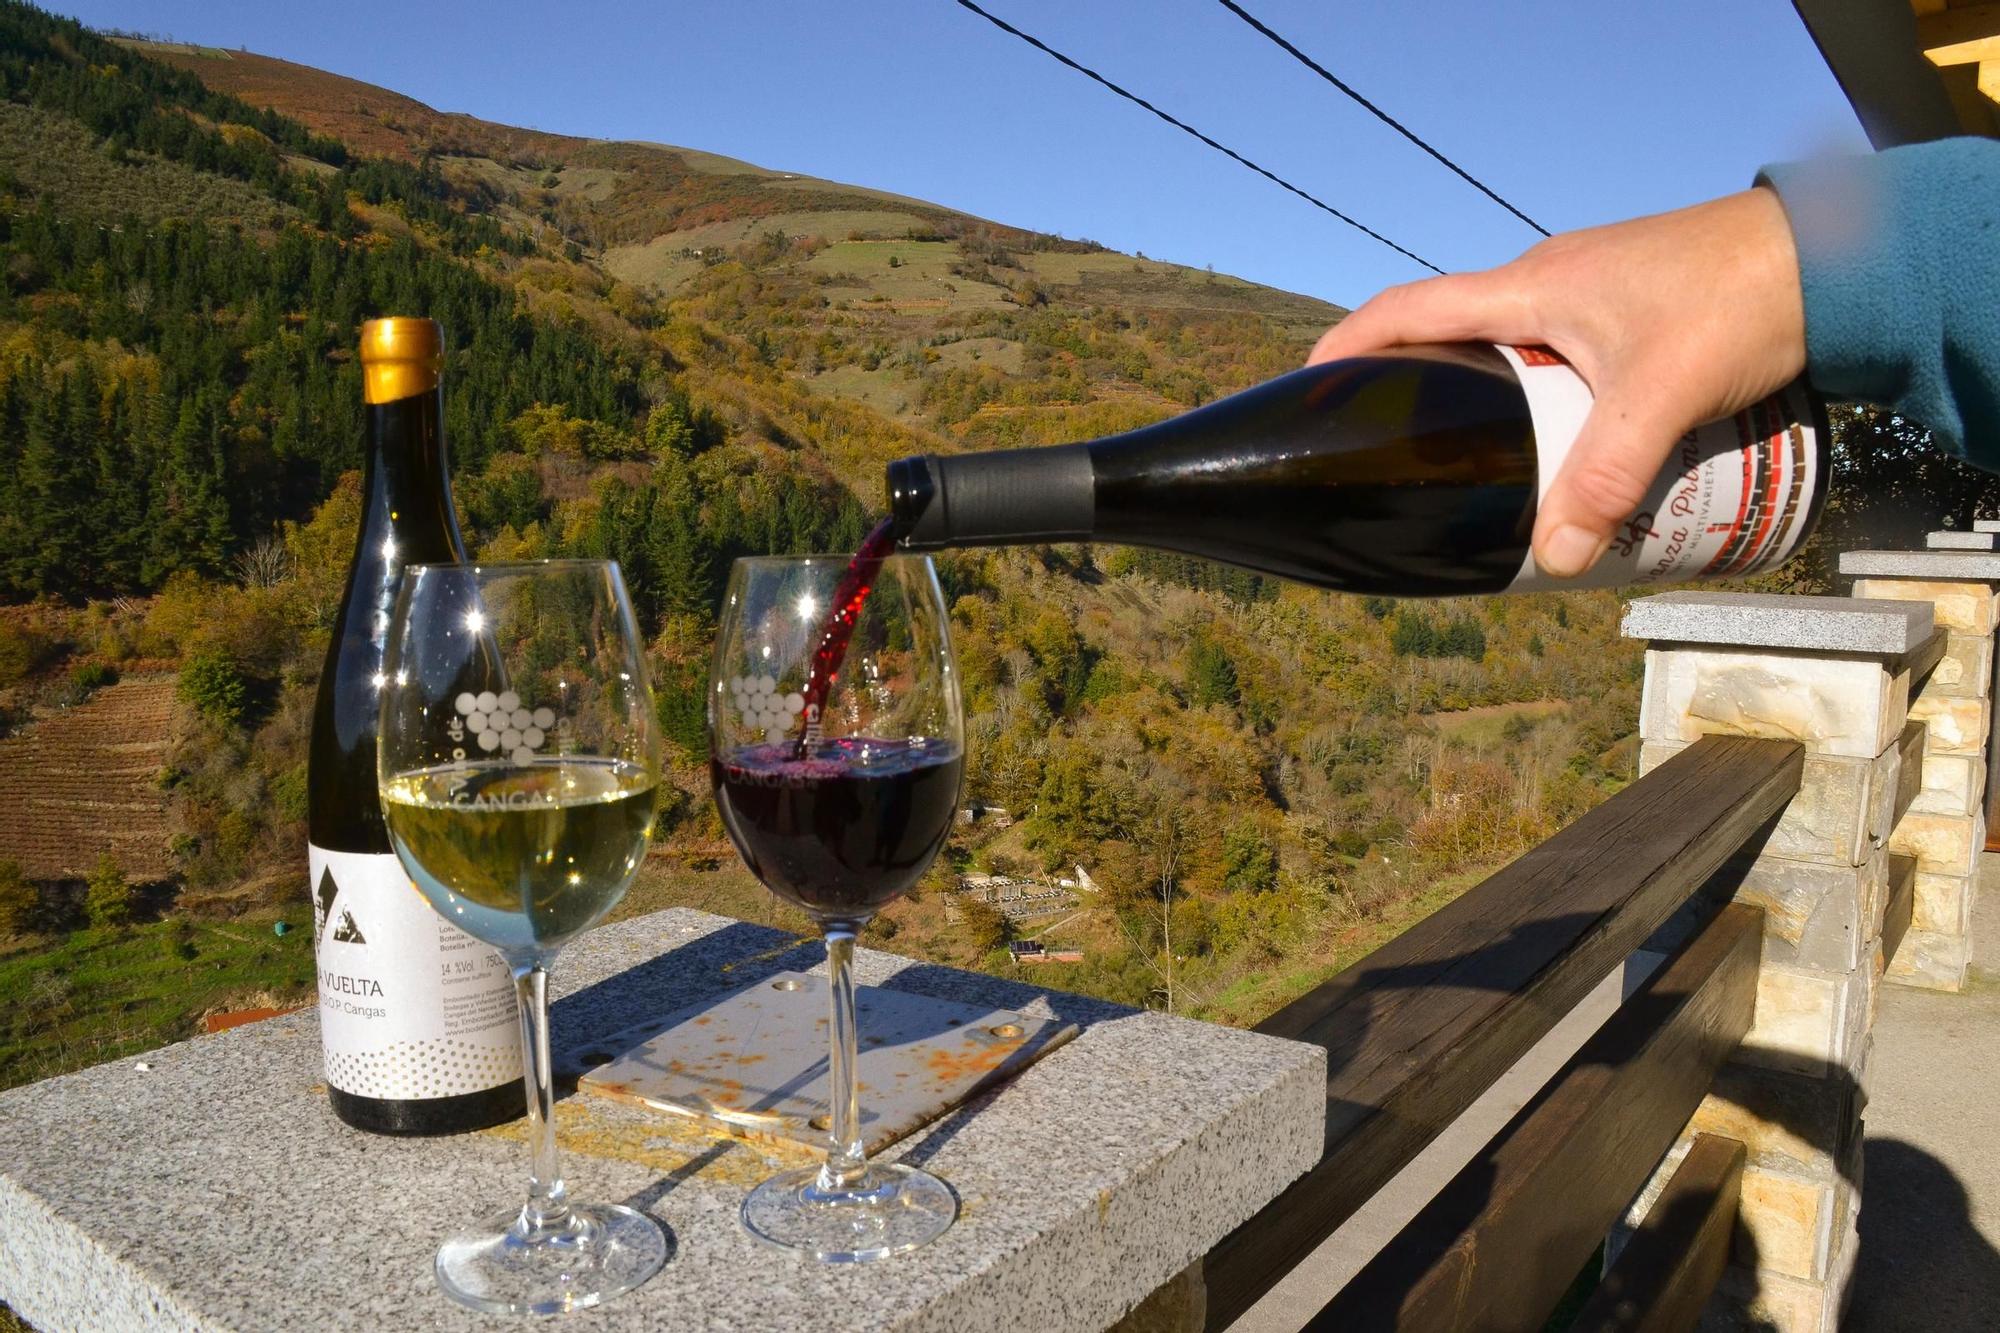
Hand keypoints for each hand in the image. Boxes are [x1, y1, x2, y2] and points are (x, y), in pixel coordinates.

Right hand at [1309, 188, 1805, 577]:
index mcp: (1532, 286)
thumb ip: (1607, 477)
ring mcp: (1590, 291)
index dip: (1351, 346)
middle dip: (1421, 393)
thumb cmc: (1744, 296)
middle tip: (1406, 458)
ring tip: (1484, 468)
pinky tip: (1566, 443)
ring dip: (1490, 401)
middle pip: (1453, 336)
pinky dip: (1543, 397)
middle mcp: (1549, 280)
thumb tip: (1557, 559)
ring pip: (1512, 349)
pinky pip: (1560, 353)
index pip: (1409, 308)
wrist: (1841, 251)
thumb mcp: (1665, 396)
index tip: (1310, 390)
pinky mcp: (1630, 307)